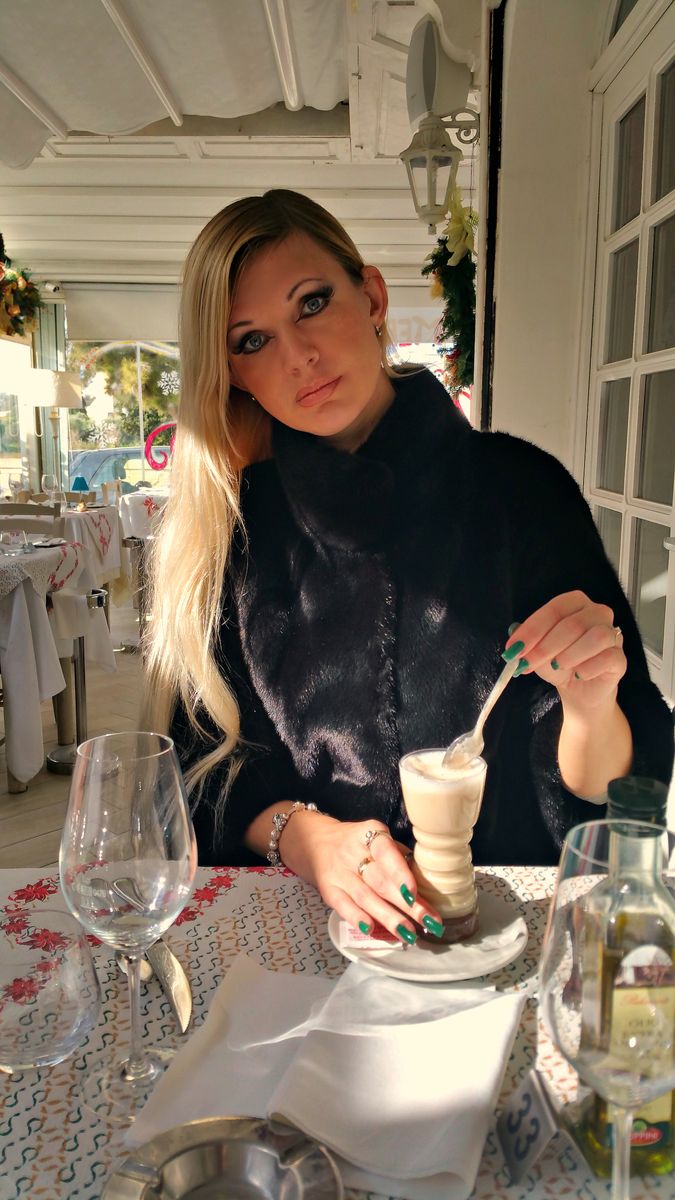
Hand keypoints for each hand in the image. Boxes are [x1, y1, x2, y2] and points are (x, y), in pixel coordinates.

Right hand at [280, 811, 443, 944]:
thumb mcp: (378, 839)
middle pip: (380, 880)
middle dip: (406, 904)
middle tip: (429, 922)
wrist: (316, 842)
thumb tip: (429, 885)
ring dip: (388, 917)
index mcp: (370, 833)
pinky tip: (372, 930)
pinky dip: (356, 918)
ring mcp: (339, 872)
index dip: (400, 873)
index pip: (386, 852)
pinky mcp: (328, 890)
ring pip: (365, 897)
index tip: (414, 893)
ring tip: (409, 934)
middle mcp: (352, 852)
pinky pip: (342, 906)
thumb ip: (399, 858)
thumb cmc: (360, 844)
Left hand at [505, 590, 626, 713]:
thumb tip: (514, 639)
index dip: (533, 629)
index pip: (555, 609)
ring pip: (596, 637)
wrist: (580, 692)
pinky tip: (578, 675)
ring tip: (557, 666)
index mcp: (575, 604)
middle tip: (527, 663)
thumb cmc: (559, 664)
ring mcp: (612, 634)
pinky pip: (608, 657)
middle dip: (546, 646)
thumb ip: (527, 644)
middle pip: (573, 624)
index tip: (514, 648)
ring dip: (570, 654)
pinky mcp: (620, 658)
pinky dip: (588, 668)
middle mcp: (597, 613)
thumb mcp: (537, 653)